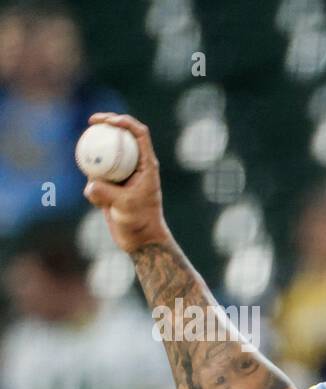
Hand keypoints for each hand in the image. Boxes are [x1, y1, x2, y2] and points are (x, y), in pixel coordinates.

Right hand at [82, 113, 170, 253]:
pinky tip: (93, 191)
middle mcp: (136, 166)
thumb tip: (89, 185)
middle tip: (92, 121)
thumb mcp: (124, 207)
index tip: (109, 121)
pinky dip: (90, 177)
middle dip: (108, 123)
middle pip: (122, 135)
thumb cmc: (139, 222)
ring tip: (86, 153)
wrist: (139, 239)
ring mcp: (123, 173)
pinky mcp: (111, 183)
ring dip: (96, 150)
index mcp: (147, 165)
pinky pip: (96, 171)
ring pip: (107, 152)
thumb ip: (105, 194)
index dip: (125, 122)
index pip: (139, 134)